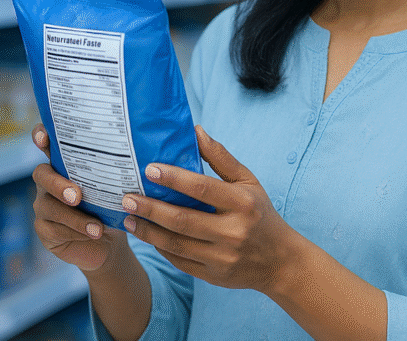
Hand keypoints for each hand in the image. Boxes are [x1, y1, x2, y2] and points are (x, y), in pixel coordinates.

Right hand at [30, 123, 120, 272]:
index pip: (47, 143)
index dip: (41, 135)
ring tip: (97, 227)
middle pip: (41, 174)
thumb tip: (140, 162)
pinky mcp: (44, 229)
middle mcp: (49, 180)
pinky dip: (76, 232)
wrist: (108, 240)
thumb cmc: (111, 206)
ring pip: (48, 206)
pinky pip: (53, 229)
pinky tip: (93, 234)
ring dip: (74, 217)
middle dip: (57, 184)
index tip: (43, 137)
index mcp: (65, 164)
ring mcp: (43, 205)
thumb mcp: (115, 187)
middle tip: (77, 196)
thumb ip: (116, 174)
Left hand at [121, 125, 299, 294]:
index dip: (174, 178)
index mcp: (242, 203)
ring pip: (176, 244)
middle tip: (127, 198)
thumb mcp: (248, 181)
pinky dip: (160, 248)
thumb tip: (195, 131)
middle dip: (151, 208)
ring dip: (148, 231)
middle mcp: (233, 231)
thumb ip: (221, 158)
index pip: (203, 189)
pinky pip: (179, 262)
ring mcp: (222, 257)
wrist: (279, 261)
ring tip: (128, 218)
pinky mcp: (213, 276)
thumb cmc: (260, 214)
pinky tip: (147, 235)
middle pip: (183, 219)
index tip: (149, 170)